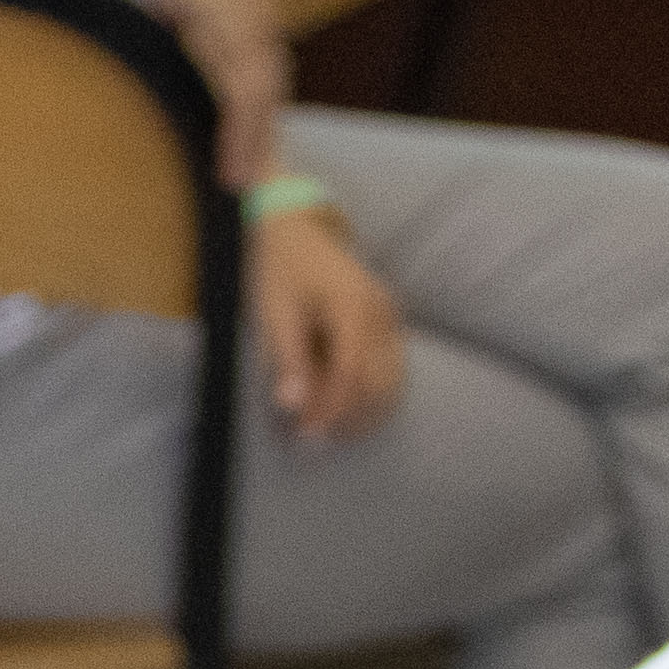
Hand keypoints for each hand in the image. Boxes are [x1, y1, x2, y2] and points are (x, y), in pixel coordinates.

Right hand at [148, 0, 296, 193]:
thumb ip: (172, 4)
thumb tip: (152, 5)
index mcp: (251, 10)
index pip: (257, 67)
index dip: (252, 103)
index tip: (246, 132)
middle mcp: (263, 25)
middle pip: (268, 93)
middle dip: (260, 134)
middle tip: (250, 171)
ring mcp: (258, 38)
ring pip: (261, 108)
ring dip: (251, 149)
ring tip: (239, 183)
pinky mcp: (246, 48)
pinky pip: (247, 109)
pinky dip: (241, 143)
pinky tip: (233, 169)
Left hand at [247, 209, 408, 443]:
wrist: (297, 230)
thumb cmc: (281, 268)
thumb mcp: (276, 313)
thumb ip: (289, 359)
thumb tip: (292, 406)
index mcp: (353, 306)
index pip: (352, 374)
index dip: (330, 410)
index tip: (306, 435)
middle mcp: (382, 313)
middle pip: (378, 383)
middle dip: (346, 417)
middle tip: (310, 437)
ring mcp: (390, 318)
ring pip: (392, 382)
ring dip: (363, 412)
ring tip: (327, 427)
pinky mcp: (389, 324)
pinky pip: (391, 370)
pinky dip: (371, 395)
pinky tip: (344, 409)